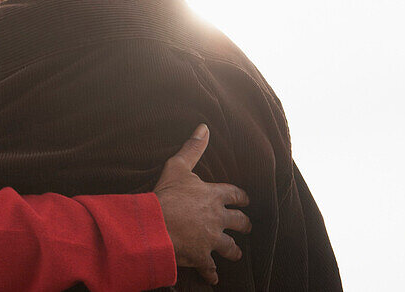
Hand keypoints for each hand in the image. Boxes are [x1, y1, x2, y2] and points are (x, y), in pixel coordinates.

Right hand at [153, 124, 250, 285]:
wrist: (157, 225)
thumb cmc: (167, 194)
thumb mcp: (178, 166)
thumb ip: (193, 147)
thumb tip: (204, 127)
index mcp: (214, 196)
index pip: (235, 195)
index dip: (242, 197)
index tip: (247, 200)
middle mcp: (217, 218)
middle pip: (239, 222)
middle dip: (244, 224)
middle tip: (247, 226)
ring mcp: (211, 239)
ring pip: (230, 247)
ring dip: (233, 250)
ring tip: (236, 253)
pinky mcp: (202, 256)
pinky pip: (210, 267)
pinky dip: (212, 273)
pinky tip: (214, 277)